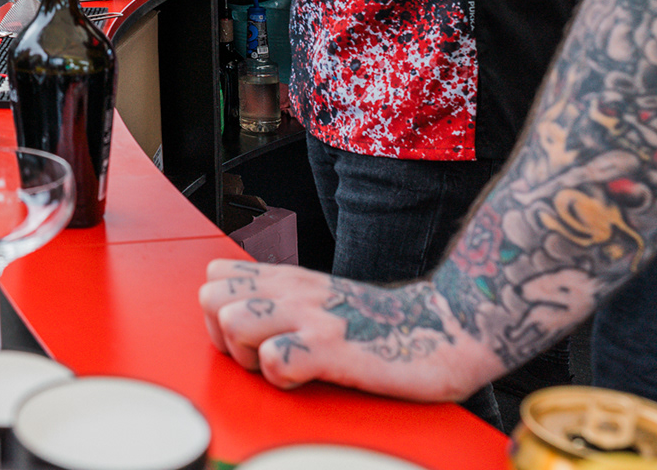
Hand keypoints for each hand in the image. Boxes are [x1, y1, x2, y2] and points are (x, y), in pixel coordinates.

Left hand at [198, 259, 496, 401]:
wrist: (446, 327)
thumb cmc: (386, 324)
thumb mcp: (324, 298)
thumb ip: (285, 301)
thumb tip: (244, 319)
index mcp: (288, 279)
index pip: (215, 277)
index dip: (217, 314)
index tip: (246, 339)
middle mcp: (292, 291)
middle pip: (210, 297)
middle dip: (222, 336)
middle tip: (258, 356)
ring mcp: (310, 317)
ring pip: (232, 322)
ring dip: (249, 356)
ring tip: (282, 367)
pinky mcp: (330, 347)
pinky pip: (275, 360)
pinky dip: (283, 378)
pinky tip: (307, 378)